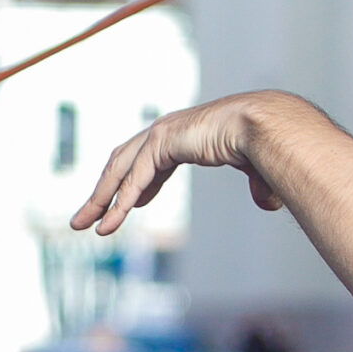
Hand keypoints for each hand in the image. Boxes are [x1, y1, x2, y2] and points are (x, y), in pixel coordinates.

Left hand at [71, 93, 292, 237]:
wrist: (267, 125)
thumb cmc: (266, 143)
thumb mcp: (256, 169)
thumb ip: (258, 185)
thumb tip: (268, 203)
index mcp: (184, 133)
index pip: (146, 160)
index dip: (132, 186)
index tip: (122, 206)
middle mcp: (167, 129)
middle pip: (122, 163)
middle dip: (102, 191)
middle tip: (85, 219)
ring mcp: (161, 132)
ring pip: (120, 171)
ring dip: (100, 199)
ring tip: (83, 226)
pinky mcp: (161, 142)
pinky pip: (134, 178)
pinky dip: (120, 202)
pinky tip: (109, 224)